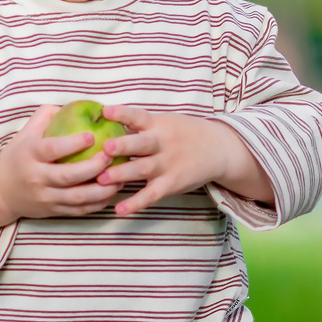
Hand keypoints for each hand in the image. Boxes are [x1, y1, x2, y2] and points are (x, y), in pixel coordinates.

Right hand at [0, 102, 117, 230]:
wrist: (0, 192)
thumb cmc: (19, 156)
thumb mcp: (26, 133)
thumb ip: (47, 116)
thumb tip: (76, 105)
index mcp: (30, 154)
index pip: (52, 149)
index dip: (72, 143)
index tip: (92, 135)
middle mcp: (36, 177)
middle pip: (67, 176)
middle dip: (93, 167)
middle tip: (111, 156)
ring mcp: (45, 197)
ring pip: (77, 197)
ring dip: (101, 189)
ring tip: (119, 178)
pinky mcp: (53, 210)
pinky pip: (79, 210)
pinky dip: (98, 203)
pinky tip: (110, 193)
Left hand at [93, 106, 274, 217]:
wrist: (219, 149)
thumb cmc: (184, 134)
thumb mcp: (166, 122)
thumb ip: (140, 124)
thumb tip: (105, 118)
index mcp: (158, 125)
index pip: (138, 116)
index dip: (122, 114)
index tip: (105, 111)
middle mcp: (162, 143)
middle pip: (140, 144)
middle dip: (122, 146)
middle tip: (104, 148)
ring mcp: (167, 165)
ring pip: (142, 169)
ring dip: (122, 174)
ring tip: (102, 179)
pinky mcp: (171, 184)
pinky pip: (152, 195)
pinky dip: (136, 203)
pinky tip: (120, 209)